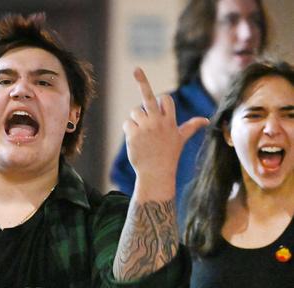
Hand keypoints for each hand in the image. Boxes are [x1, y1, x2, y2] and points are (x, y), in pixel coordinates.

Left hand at [123, 68, 208, 189]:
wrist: (156, 173)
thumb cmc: (169, 155)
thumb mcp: (181, 139)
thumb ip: (191, 126)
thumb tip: (206, 120)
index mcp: (170, 120)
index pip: (165, 99)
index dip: (161, 101)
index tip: (160, 99)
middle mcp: (158, 122)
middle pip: (149, 97)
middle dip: (142, 81)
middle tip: (136, 68)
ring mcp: (145, 127)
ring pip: (134, 111)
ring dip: (136, 119)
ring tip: (142, 133)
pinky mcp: (133, 134)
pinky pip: (127, 123)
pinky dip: (129, 129)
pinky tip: (135, 140)